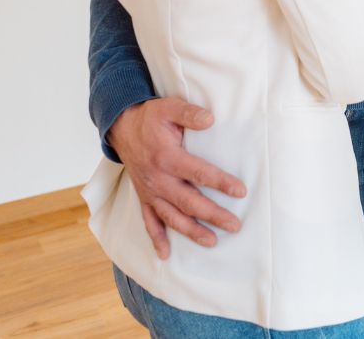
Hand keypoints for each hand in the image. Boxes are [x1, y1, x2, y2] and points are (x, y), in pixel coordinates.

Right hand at [107, 98, 246, 259]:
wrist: (122, 127)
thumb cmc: (150, 118)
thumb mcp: (169, 107)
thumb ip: (190, 113)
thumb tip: (211, 119)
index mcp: (167, 157)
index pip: (199, 173)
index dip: (221, 182)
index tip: (241, 191)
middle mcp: (158, 179)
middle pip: (189, 201)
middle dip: (213, 215)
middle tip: (235, 225)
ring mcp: (150, 191)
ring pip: (172, 216)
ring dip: (191, 231)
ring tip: (211, 242)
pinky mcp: (144, 197)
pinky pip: (148, 221)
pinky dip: (156, 239)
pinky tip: (165, 255)